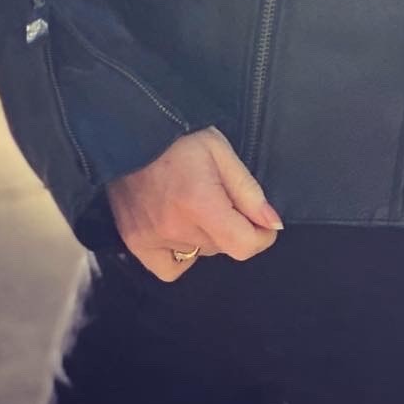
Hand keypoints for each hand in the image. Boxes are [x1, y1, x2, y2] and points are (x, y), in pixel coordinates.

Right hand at [106, 125, 284, 281]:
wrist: (131, 135)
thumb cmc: (180, 139)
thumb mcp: (221, 153)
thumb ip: (248, 191)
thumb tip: (272, 224)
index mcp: (200, 203)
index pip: (243, 245)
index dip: (261, 237)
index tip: (263, 224)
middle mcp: (174, 227)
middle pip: (222, 247)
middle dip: (233, 227)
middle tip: (222, 197)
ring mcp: (151, 239)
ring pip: (200, 254)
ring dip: (207, 237)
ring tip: (196, 205)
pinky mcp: (135, 243)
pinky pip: (170, 268)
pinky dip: (181, 255)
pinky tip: (181, 229)